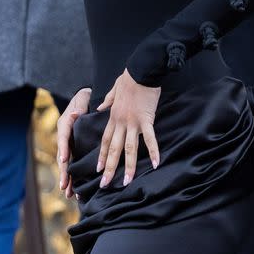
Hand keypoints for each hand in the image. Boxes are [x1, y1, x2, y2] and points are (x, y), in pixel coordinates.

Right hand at [57, 87, 91, 198]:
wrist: (87, 98)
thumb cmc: (85, 98)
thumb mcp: (82, 100)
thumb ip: (79, 107)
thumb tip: (74, 115)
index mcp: (65, 124)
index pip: (63, 137)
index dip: (64, 149)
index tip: (63, 160)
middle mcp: (64, 136)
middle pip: (62, 156)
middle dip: (63, 172)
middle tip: (64, 187)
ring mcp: (68, 143)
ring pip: (65, 163)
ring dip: (67, 179)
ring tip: (68, 194)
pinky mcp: (74, 148)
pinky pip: (72, 163)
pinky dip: (72, 176)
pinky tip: (74, 189)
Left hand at [97, 70, 160, 187]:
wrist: (142, 69)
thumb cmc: (130, 77)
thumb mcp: (114, 89)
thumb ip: (107, 101)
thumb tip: (98, 107)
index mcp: (113, 116)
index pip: (104, 140)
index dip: (101, 156)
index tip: (98, 169)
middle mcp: (120, 122)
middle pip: (113, 149)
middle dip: (109, 168)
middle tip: (105, 184)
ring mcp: (133, 122)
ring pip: (129, 149)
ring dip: (128, 167)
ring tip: (127, 182)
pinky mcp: (147, 120)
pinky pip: (150, 139)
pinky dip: (153, 152)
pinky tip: (156, 164)